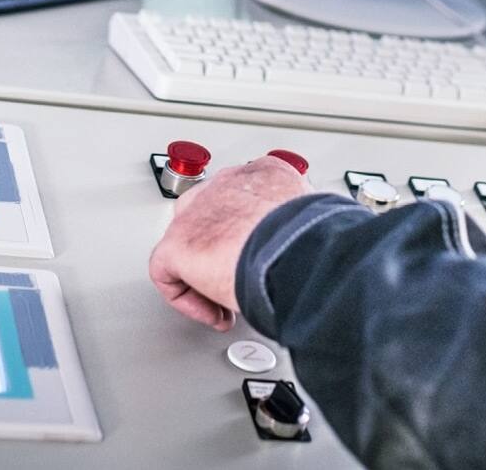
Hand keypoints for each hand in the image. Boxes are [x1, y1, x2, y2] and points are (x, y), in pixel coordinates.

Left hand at [149, 155, 311, 330]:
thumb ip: (305, 229)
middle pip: (209, 215)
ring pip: (188, 243)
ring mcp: (200, 209)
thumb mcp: (318, 224)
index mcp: (267, 173)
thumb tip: (314, 253)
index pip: (246, 198)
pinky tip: (215, 313)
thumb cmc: (316, 241)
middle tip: (240, 278)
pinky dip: (188, 298)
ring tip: (226, 300)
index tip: (262, 260)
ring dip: (204, 274)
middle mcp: (229, 184)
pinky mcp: (179, 241)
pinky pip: (167, 273)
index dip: (250, 235)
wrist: (297, 249)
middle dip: (220, 250)